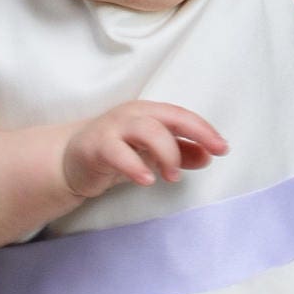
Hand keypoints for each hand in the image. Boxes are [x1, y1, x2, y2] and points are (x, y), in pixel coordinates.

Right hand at [60, 101, 228, 200]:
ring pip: (147, 130)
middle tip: (210, 157)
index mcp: (149, 113)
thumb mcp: (152, 153)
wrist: (70, 159)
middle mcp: (133, 115)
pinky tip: (146, 180)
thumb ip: (180, 153)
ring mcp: (113, 128)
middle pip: (169, 117)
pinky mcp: (96, 146)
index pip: (182, 116)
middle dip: (193, 135)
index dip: (204, 130)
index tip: (223, 148)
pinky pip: (118, 153)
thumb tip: (208, 156)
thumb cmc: (116, 152)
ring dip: (166, 152)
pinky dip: (134, 166)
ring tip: (172, 176)